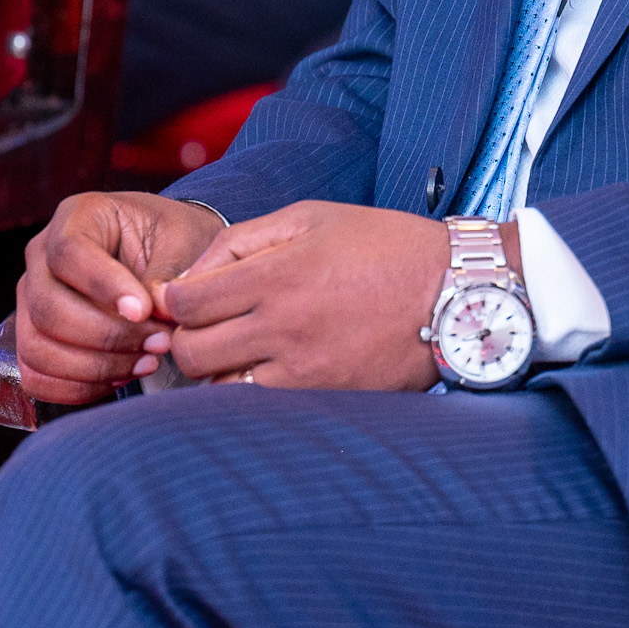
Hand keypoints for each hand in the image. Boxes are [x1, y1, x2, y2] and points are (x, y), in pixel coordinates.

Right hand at [13, 191, 228, 406]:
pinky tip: (122, 377)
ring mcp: (32, 299)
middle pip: (47, 308)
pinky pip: (37, 376)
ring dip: (95, 367)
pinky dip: (79, 387)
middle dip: (107, 337)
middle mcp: (42, 256)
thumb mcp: (185, 242)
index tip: (144, 311)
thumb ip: (168, 274)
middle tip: (160, 343)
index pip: (69, 253)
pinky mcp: (34, 337)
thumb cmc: (177, 243)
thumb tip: (153, 311)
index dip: (104, 287)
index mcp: (78, 216)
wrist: (169, 258)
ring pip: (38, 348)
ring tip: (148, 362)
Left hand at [158, 201, 446, 391]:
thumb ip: (242, 240)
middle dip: (184, 340)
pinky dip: (250, 395)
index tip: (181, 298)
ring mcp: (305, 372)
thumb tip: (191, 275)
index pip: (187, 302)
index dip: (172, 300)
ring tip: (232, 353)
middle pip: (192, 353)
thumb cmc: (383, 246)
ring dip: (215, 374)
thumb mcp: (311, 217)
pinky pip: (262, 410)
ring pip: (220, 391)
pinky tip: (264, 373)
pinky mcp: (326, 401)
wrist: (456, 293)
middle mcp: (285, 328)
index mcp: (278, 275)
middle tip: (201, 328)